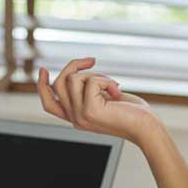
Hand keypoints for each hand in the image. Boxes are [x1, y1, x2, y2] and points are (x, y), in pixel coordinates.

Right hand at [37, 57, 159, 145]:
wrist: (145, 127)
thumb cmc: (130, 112)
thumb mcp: (103, 98)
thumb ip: (88, 90)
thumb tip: (77, 70)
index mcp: (75, 117)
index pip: (49, 103)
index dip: (42, 86)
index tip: (42, 69)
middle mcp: (74, 119)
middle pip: (59, 83)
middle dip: (74, 65)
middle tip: (92, 61)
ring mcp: (80, 116)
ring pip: (74, 79)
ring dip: (97, 75)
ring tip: (113, 87)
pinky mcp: (89, 110)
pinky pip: (90, 81)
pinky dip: (106, 81)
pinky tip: (117, 92)